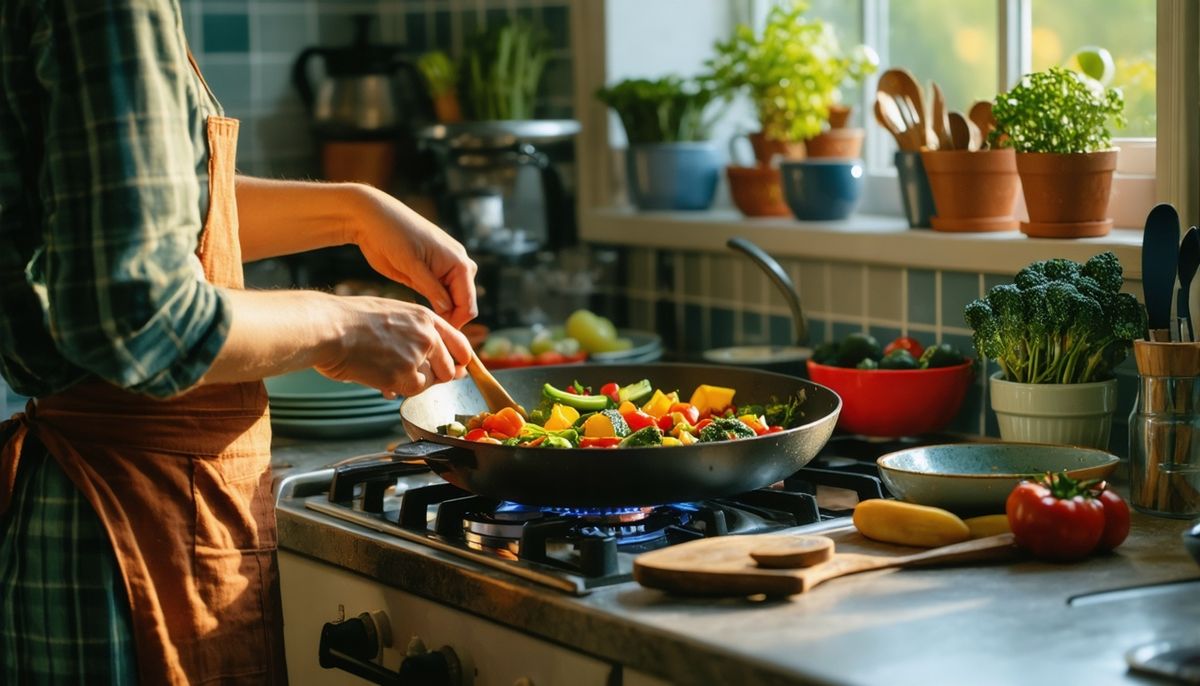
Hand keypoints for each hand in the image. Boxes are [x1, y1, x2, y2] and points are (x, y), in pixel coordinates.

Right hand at [315, 297, 472, 397]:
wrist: (328, 328)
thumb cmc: (349, 321)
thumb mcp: (390, 314)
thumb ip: (413, 332)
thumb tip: (430, 356)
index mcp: (424, 317)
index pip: (458, 342)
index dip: (459, 360)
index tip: (457, 369)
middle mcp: (427, 335)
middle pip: (449, 369)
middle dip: (435, 378)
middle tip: (412, 378)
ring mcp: (417, 356)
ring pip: (430, 383)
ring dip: (413, 383)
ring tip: (387, 372)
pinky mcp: (404, 376)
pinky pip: (411, 391)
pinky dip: (398, 390)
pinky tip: (381, 380)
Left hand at [348, 186, 478, 328]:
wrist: (373, 219)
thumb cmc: (392, 236)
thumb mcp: (412, 265)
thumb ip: (432, 289)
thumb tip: (448, 311)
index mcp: (459, 263)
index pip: (467, 304)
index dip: (456, 323)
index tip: (436, 337)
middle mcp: (458, 265)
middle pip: (463, 304)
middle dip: (450, 320)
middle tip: (426, 333)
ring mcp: (446, 268)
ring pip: (452, 302)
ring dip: (441, 314)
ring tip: (421, 324)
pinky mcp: (432, 272)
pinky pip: (440, 295)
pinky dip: (433, 305)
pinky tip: (418, 312)